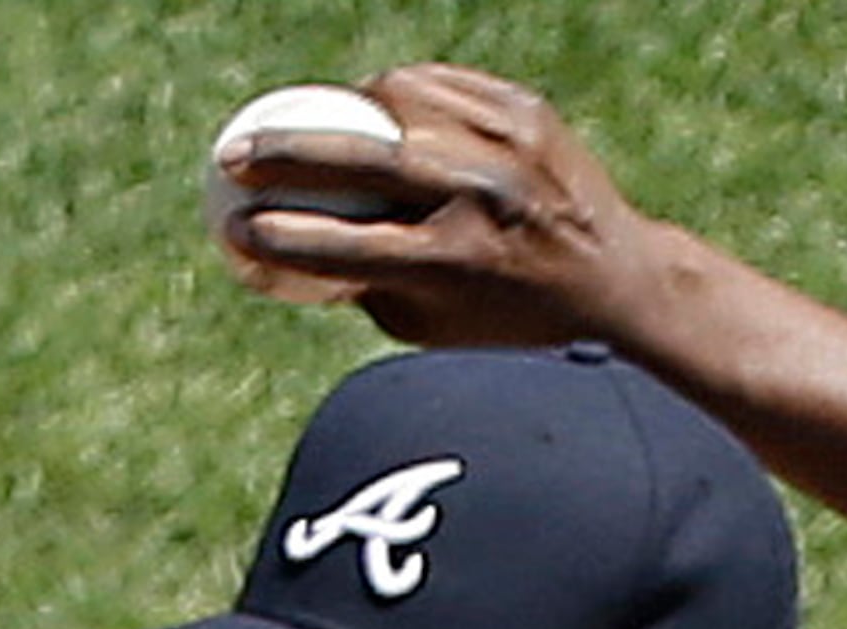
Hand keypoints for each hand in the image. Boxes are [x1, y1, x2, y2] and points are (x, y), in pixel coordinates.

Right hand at [220, 64, 674, 349]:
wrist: (613, 272)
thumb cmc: (505, 310)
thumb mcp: (429, 325)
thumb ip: (359, 287)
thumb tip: (285, 251)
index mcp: (451, 264)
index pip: (339, 246)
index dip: (275, 237)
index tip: (234, 228)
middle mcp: (476, 198)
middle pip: (354, 160)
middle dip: (278, 154)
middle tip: (234, 156)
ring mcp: (503, 145)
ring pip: (397, 100)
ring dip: (350, 109)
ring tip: (323, 123)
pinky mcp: (523, 110)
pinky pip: (440, 84)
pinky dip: (401, 94)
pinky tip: (376, 104)